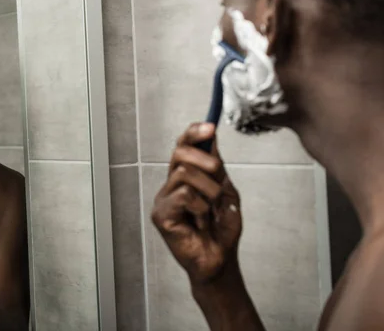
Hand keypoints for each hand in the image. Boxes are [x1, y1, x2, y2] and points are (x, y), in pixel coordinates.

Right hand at [152, 123, 241, 284]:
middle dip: (207, 161)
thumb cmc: (221, 228)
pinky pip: (183, 195)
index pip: (182, 145)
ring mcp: (164, 199)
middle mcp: (171, 184)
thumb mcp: (225, 190)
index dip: (194, 133)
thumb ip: (216, 165)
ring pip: (184, 173)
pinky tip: (201, 219)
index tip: (210, 127)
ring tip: (212, 208)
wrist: (220, 259)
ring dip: (209, 189)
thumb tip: (211, 136)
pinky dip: (200, 206)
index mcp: (185, 176)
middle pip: (181, 152)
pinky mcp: (161, 215)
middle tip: (219, 178)